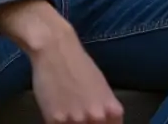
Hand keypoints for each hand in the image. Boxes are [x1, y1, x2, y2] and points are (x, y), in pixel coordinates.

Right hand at [0, 0, 123, 122]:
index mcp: (112, 111)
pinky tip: (56, 109)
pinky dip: (57, 122)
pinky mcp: (55, 120)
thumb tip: (104, 123)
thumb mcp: (102, 89)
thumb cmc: (80, 65)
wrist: (56, 50)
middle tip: (78, 113)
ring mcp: (76, 121)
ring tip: (67, 110)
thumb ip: (105, 111)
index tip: (95, 122)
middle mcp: (97, 118)